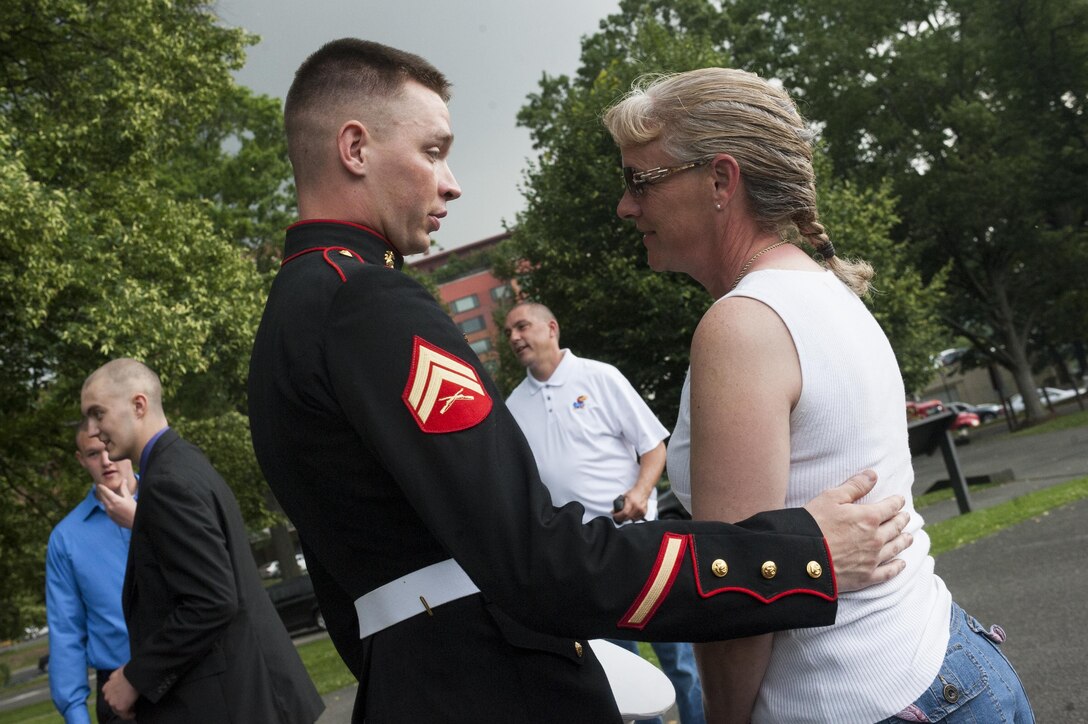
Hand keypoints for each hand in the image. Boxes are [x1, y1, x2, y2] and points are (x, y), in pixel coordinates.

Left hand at [97, 482, 136, 528]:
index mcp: (115, 500)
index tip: (99, 485)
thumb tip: (123, 481)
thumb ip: (124, 489)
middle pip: (102, 497)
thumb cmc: (134, 509)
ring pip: (104, 503)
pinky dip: (108, 505)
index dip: (101, 487)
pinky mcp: (110, 517)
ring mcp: (109, 513)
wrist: (136, 522)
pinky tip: (112, 504)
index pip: (105, 492)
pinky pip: (107, 509)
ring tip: (108, 496)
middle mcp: (110, 506)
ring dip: (105, 499)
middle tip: (102, 489)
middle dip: (102, 493)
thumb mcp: (129, 498)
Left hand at [102, 665, 137, 719]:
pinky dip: (129, 715)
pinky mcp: (121, 707)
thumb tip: (112, 678)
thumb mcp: (117, 672)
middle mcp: (107, 697)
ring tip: (132, 708)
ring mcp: (113, 703)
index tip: (124, 697)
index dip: (117, 697)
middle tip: (129, 703)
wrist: (134, 674)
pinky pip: (125, 715)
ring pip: (118, 710)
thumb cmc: (129, 671)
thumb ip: (113, 677)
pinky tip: (134, 714)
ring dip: (125, 709)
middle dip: (120, 703)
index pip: (110, 696)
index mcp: (106, 688)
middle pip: (113, 703)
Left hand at [612, 488, 649, 523]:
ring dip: (627, 518)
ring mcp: (641, 510)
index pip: (624, 513)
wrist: (642, 490)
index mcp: (631, 502)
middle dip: (621, 518)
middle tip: (618, 516)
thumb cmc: (633, 493)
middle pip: (628, 517)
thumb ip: (618, 504)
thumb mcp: (624, 497)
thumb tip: (613, 511)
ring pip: (632, 519)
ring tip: (625, 514)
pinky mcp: (644, 512)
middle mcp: (637, 507)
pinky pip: (637, 519)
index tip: (615, 516)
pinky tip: (631, 514)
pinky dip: (633, 518)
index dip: (618, 516)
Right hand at [803, 470, 911, 591]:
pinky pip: (887, 572)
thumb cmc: (813, 524)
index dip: (896, 502)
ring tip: (909, 537)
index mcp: (868, 517)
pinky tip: (901, 564)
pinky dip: (897, 568)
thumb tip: (872, 475)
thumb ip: (854, 486)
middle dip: (901, 520)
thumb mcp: (830, 498)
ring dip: (904, 541)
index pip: (889, 507)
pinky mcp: (866, 577)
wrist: (803, 558)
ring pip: (894, 548)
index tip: (900, 500)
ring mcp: (872, 559)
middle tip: (906, 517)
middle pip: (895, 528)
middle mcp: (876, 539)